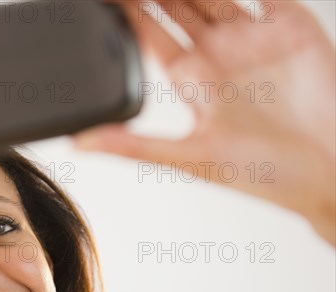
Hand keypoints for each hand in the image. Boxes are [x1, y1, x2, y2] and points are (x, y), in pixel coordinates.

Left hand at [74, 0, 334, 245]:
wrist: (332, 173)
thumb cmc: (268, 173)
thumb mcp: (193, 159)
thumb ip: (136, 147)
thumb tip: (81, 144)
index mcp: (193, 81)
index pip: (148, 33)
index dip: (125, 10)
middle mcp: (218, 55)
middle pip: (175, 3)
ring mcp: (253, 37)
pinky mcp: (290, 26)